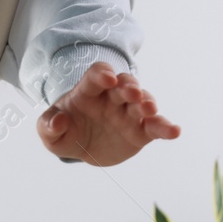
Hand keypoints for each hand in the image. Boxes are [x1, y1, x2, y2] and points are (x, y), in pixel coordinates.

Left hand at [38, 63, 180, 166]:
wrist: (81, 147)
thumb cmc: (65, 131)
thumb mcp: (49, 132)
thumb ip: (48, 125)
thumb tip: (57, 121)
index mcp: (89, 91)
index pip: (97, 74)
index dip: (102, 74)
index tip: (106, 79)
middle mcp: (112, 98)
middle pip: (124, 85)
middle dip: (129, 87)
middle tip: (133, 94)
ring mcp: (128, 113)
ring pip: (143, 103)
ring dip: (148, 103)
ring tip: (151, 110)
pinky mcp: (140, 132)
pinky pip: (154, 127)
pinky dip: (165, 128)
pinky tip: (174, 131)